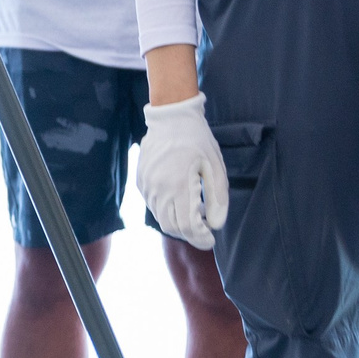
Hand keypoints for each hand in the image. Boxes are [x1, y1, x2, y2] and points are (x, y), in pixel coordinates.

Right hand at [136, 94, 230, 248]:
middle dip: (189, 233)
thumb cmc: (197, 141)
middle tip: (204, 228)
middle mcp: (158, 189)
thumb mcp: (215, 168)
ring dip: (178, 222)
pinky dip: (168, 210)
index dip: (200, 238)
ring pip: (161, 218)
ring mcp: (147, 186)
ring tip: (195, 209)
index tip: (211, 240)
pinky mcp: (141, 182)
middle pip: (172, 227)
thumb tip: (215, 225)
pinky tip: (181, 197)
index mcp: (179, 186)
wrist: (170, 118)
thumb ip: (217, 199)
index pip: (187, 226)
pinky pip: (154, 205)